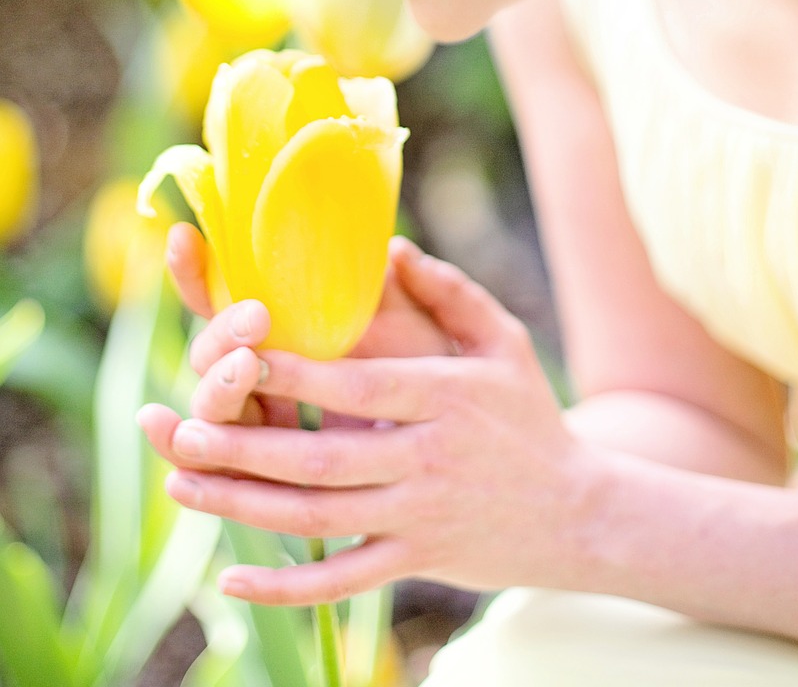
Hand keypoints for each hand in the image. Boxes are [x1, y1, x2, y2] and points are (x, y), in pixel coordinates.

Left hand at [140, 248, 599, 606]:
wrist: (579, 514)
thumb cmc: (530, 416)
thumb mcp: (504, 342)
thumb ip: (450, 291)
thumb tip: (392, 248)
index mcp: (443, 398)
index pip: (358, 385)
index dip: (294, 373)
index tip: (236, 355)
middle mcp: (426, 459)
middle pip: (322, 458)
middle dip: (245, 447)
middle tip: (181, 431)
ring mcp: (418, 517)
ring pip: (317, 518)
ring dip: (243, 505)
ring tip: (181, 483)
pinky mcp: (414, 562)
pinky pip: (341, 580)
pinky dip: (285, 586)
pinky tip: (234, 580)